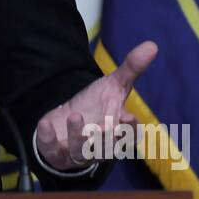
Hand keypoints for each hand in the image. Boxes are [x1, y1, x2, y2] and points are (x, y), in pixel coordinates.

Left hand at [35, 41, 156, 171]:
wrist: (66, 122)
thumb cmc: (96, 106)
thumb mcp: (113, 86)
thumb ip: (131, 69)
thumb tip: (152, 45)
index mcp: (118, 132)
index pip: (129, 136)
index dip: (130, 129)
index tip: (128, 117)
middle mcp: (100, 147)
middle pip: (107, 149)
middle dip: (104, 138)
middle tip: (102, 126)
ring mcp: (78, 152)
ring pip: (81, 151)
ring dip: (78, 136)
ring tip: (75, 116)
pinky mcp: (57, 153)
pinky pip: (53, 151)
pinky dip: (49, 139)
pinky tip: (46, 124)